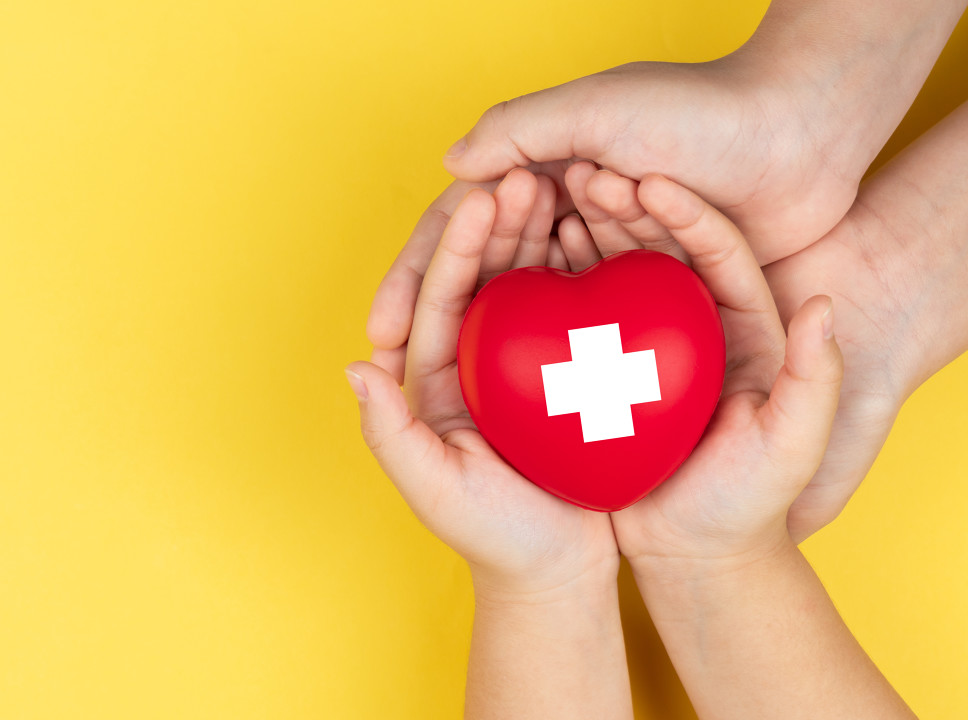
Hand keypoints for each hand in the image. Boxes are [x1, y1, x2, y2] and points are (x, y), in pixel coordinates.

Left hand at [347, 169, 616, 596]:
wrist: (558, 573)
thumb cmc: (494, 538)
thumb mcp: (437, 492)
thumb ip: (391, 434)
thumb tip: (358, 365)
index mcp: (432, 380)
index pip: (438, 299)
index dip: (457, 248)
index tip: (482, 199)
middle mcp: (471, 362)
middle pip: (481, 276)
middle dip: (498, 224)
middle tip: (526, 175)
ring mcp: (521, 363)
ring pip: (527, 282)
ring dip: (540, 233)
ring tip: (566, 185)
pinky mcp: (566, 370)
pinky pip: (573, 308)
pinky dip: (585, 268)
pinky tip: (608, 233)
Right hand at [369, 57, 858, 384]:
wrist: (802, 135)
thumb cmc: (699, 109)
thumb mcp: (596, 107)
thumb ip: (518, 130)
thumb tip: (447, 165)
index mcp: (545, 164)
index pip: (460, 230)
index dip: (415, 279)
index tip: (382, 335)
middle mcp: (571, 209)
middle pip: (491, 276)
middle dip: (446, 325)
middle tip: (407, 378)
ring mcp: (614, 250)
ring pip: (544, 305)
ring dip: (509, 341)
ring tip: (465, 391)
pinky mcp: (658, 283)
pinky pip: (603, 321)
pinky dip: (575, 348)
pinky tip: (548, 386)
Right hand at [570, 173, 843, 563]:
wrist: (699, 559)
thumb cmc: (752, 503)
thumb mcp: (795, 446)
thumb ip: (816, 380)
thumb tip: (825, 305)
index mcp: (742, 325)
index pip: (714, 248)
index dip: (682, 210)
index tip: (646, 179)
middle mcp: (691, 323)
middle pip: (656, 247)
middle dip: (619, 205)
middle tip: (580, 172)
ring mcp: (644, 344)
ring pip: (610, 272)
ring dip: (581, 232)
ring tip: (542, 200)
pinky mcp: (606, 370)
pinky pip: (577, 318)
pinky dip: (553, 286)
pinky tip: (521, 263)